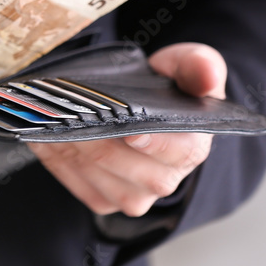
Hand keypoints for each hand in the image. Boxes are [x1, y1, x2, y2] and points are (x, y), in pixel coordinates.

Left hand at [30, 42, 224, 216]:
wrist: (136, 105)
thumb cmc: (164, 87)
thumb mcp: (184, 65)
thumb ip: (199, 65)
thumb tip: (209, 75)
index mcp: (193, 148)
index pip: (178, 152)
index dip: (152, 143)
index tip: (130, 130)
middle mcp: (165, 180)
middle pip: (126, 164)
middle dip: (99, 135)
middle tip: (76, 109)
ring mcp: (133, 196)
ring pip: (97, 173)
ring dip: (75, 143)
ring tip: (62, 116)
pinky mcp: (102, 200)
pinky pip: (77, 182)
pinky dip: (62, 156)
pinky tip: (56, 133)